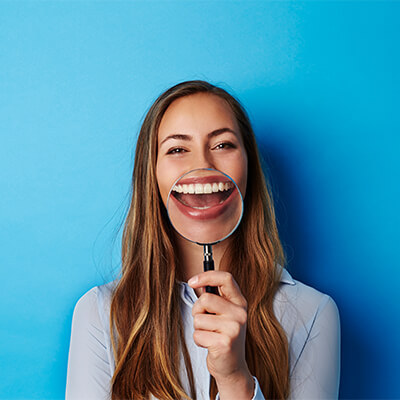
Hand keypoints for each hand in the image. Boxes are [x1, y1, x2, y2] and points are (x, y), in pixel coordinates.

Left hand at [188, 271, 253, 398]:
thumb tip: (197, 281)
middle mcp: (240, 313)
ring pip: (199, 318)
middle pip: (205, 299)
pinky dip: (199, 340)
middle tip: (205, 321)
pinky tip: (210, 345)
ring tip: (210, 335)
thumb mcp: (224, 313)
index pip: (226, 278)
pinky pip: (198, 334)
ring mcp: (234, 328)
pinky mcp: (224, 343)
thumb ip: (215, 297)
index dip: (207, 276)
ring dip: (198, 327)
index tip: (191, 282)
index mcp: (240, 302)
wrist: (232, 367)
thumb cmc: (223, 336)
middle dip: (197, 310)